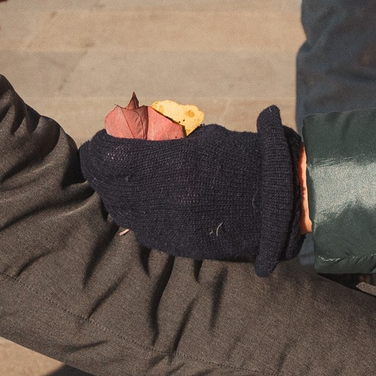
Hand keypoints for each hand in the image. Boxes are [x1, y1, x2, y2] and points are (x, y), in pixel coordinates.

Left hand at [77, 105, 303, 275]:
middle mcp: (166, 195)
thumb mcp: (201, 137)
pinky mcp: (175, 242)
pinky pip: (139, 229)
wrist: (275, 200)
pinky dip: (134, 214)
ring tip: (120, 179)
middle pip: (109, 185)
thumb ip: (162, 138)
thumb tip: (126, 133)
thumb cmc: (240, 159)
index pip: (112, 156)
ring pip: (120, 210)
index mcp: (174, 162)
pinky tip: (140, 201)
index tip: (101, 141)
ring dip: (115, 193)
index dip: (101, 147)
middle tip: (101, 160)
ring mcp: (169, 222)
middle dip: (101, 169)